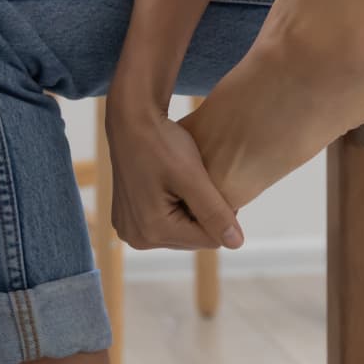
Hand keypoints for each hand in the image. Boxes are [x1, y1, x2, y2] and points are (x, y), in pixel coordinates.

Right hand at [105, 93, 244, 250]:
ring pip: (179, 231)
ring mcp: (129, 229)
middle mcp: (136, 237)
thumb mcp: (192, 177)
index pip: (208, 239)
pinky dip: (173, 207)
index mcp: (152, 231)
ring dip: (189, 210)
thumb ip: (215, 212)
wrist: (131, 120)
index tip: (216, 184)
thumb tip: (236, 244)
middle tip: (200, 180)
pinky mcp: (126, 218)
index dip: (221, 214)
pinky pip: (162, 222)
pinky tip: (172, 185)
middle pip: (191, 238)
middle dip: (202, 214)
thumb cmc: (161, 143)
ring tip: (185, 181)